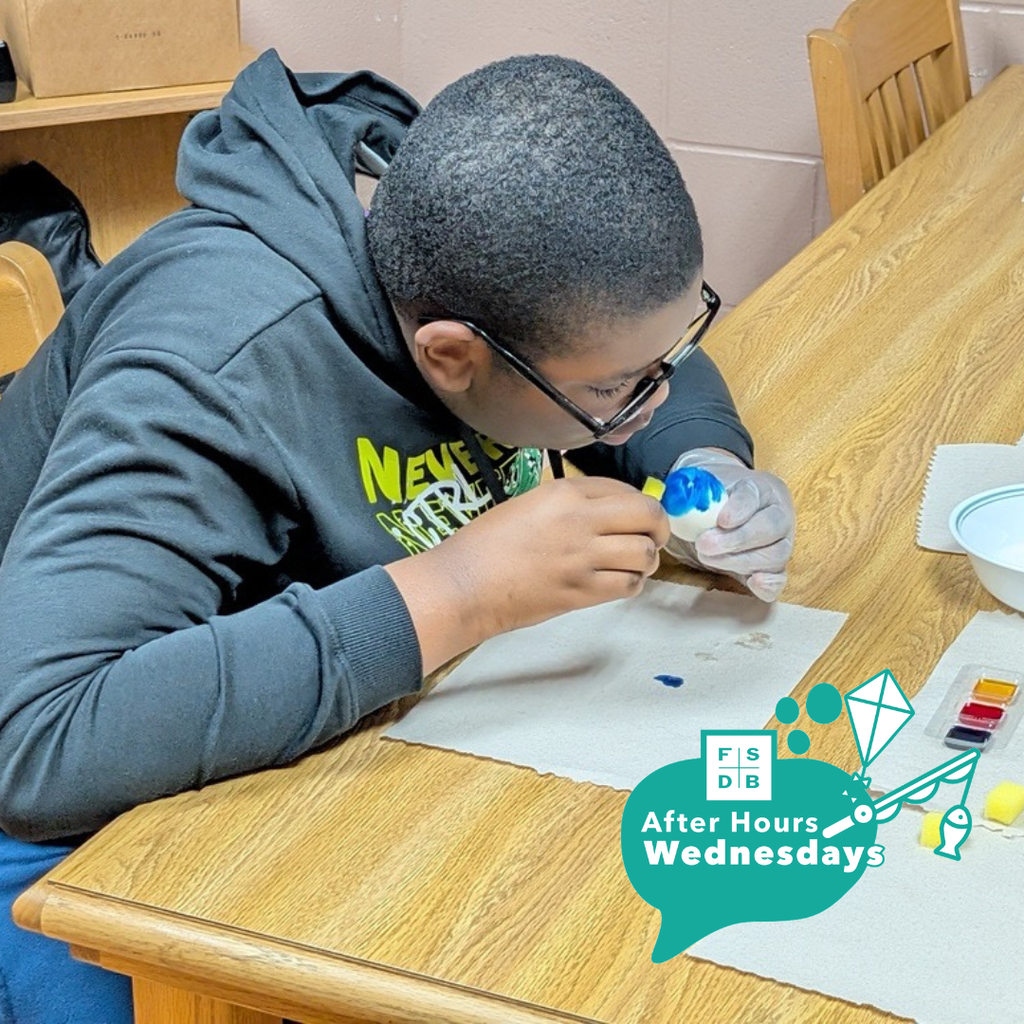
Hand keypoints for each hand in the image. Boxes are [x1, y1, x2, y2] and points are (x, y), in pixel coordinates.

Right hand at [386, 477, 669, 673]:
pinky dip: (632, 583)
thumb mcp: (527, 504)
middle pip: (647, 516)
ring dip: (646, 558)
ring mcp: (584, 559)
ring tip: (635, 562)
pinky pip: (628, 585)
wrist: (464, 584)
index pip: (623, 489)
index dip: (637, 501)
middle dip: (658, 526)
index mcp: (563, 493)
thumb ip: (568, 503)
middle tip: (653, 536)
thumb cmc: (485, 543)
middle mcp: (580, 521)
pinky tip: (620, 581)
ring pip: (644, 554)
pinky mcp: (582, 592)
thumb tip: (604, 510)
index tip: (636, 513)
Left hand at [665, 448, 794, 601]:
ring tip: (708, 558)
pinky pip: (780, 578)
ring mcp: (780, 541)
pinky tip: (754, 582)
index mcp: (760, 487)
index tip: (722, 521)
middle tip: (704, 545)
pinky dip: (769, 584)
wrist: (714, 513)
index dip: (740, 509)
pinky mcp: (775, 567)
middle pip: (770, 527)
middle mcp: (777, 513)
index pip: (755, 496)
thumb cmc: (707, 501)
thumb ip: (688, 495)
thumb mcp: (697, 490)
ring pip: (775, 554)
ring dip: (741, 561)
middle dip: (737, 539)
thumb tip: (673, 503)